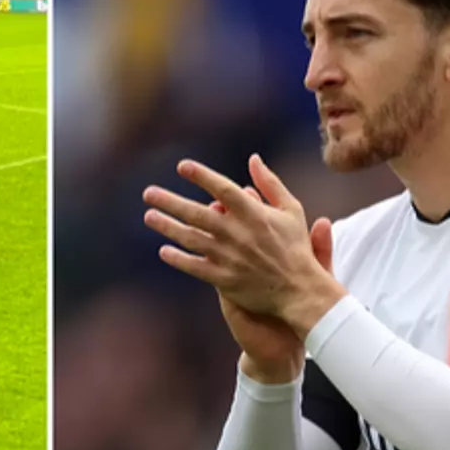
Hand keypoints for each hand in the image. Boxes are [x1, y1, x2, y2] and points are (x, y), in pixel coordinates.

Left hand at [143, 155, 345, 340]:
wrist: (300, 291)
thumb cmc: (295, 247)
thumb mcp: (291, 210)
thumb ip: (270, 184)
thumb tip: (253, 158)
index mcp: (254, 214)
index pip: (222, 189)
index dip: (201, 176)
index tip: (181, 166)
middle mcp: (238, 233)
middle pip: (197, 213)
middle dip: (170, 201)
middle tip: (149, 192)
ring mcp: (229, 257)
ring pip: (191, 239)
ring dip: (167, 226)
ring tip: (149, 216)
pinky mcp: (224, 280)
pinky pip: (195, 267)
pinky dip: (178, 258)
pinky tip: (164, 250)